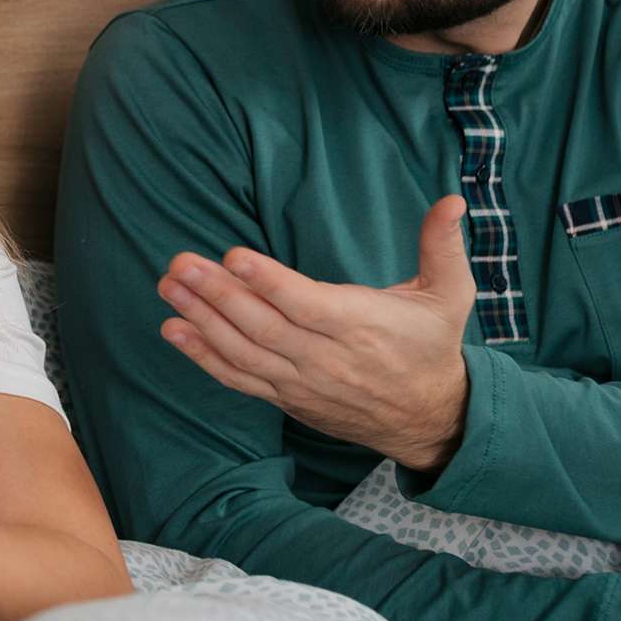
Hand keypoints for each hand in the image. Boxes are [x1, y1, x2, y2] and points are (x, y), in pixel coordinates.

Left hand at [157, 196, 476, 473]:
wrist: (427, 419)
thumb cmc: (431, 347)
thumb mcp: (450, 295)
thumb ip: (444, 247)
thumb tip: (451, 202)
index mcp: (362, 326)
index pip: (307, 305)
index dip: (268, 283)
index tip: (233, 257)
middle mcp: (326, 359)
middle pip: (263, 327)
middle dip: (217, 295)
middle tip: (179, 264)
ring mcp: (301, 383)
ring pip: (243, 353)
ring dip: (201, 321)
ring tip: (168, 288)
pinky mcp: (286, 399)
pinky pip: (238, 379)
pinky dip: (204, 357)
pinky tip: (175, 331)